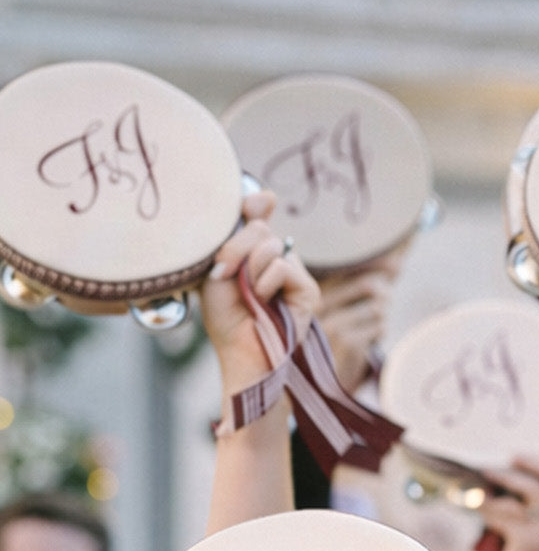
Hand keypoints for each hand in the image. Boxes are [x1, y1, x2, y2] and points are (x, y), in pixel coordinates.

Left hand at [200, 189, 320, 395]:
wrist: (240, 353)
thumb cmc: (225, 316)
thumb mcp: (219, 266)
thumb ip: (236, 232)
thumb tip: (268, 197)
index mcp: (255, 250)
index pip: (258, 210)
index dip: (251, 205)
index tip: (246, 210)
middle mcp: (277, 257)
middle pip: (259, 227)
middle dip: (235, 251)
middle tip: (226, 276)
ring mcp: (295, 273)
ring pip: (270, 245)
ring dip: (250, 272)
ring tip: (249, 297)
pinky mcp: (308, 290)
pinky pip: (283, 266)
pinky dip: (266, 285)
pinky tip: (265, 303)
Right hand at [317, 262, 398, 392]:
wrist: (318, 386)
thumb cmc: (331, 343)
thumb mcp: (338, 312)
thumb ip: (361, 288)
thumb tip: (397, 264)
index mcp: (315, 292)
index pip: (351, 269)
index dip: (378, 265)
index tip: (398, 265)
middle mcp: (320, 305)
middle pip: (367, 286)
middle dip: (384, 294)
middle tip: (385, 302)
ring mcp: (333, 324)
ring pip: (376, 308)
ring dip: (380, 319)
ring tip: (369, 329)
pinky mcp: (347, 342)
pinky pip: (379, 328)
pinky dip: (379, 333)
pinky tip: (368, 342)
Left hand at [478, 456, 538, 550]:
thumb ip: (532, 509)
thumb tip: (498, 478)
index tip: (516, 457)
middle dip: (519, 467)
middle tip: (492, 467)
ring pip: (521, 496)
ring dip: (496, 488)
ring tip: (479, 488)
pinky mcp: (529, 543)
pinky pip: (504, 516)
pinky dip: (488, 509)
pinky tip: (477, 508)